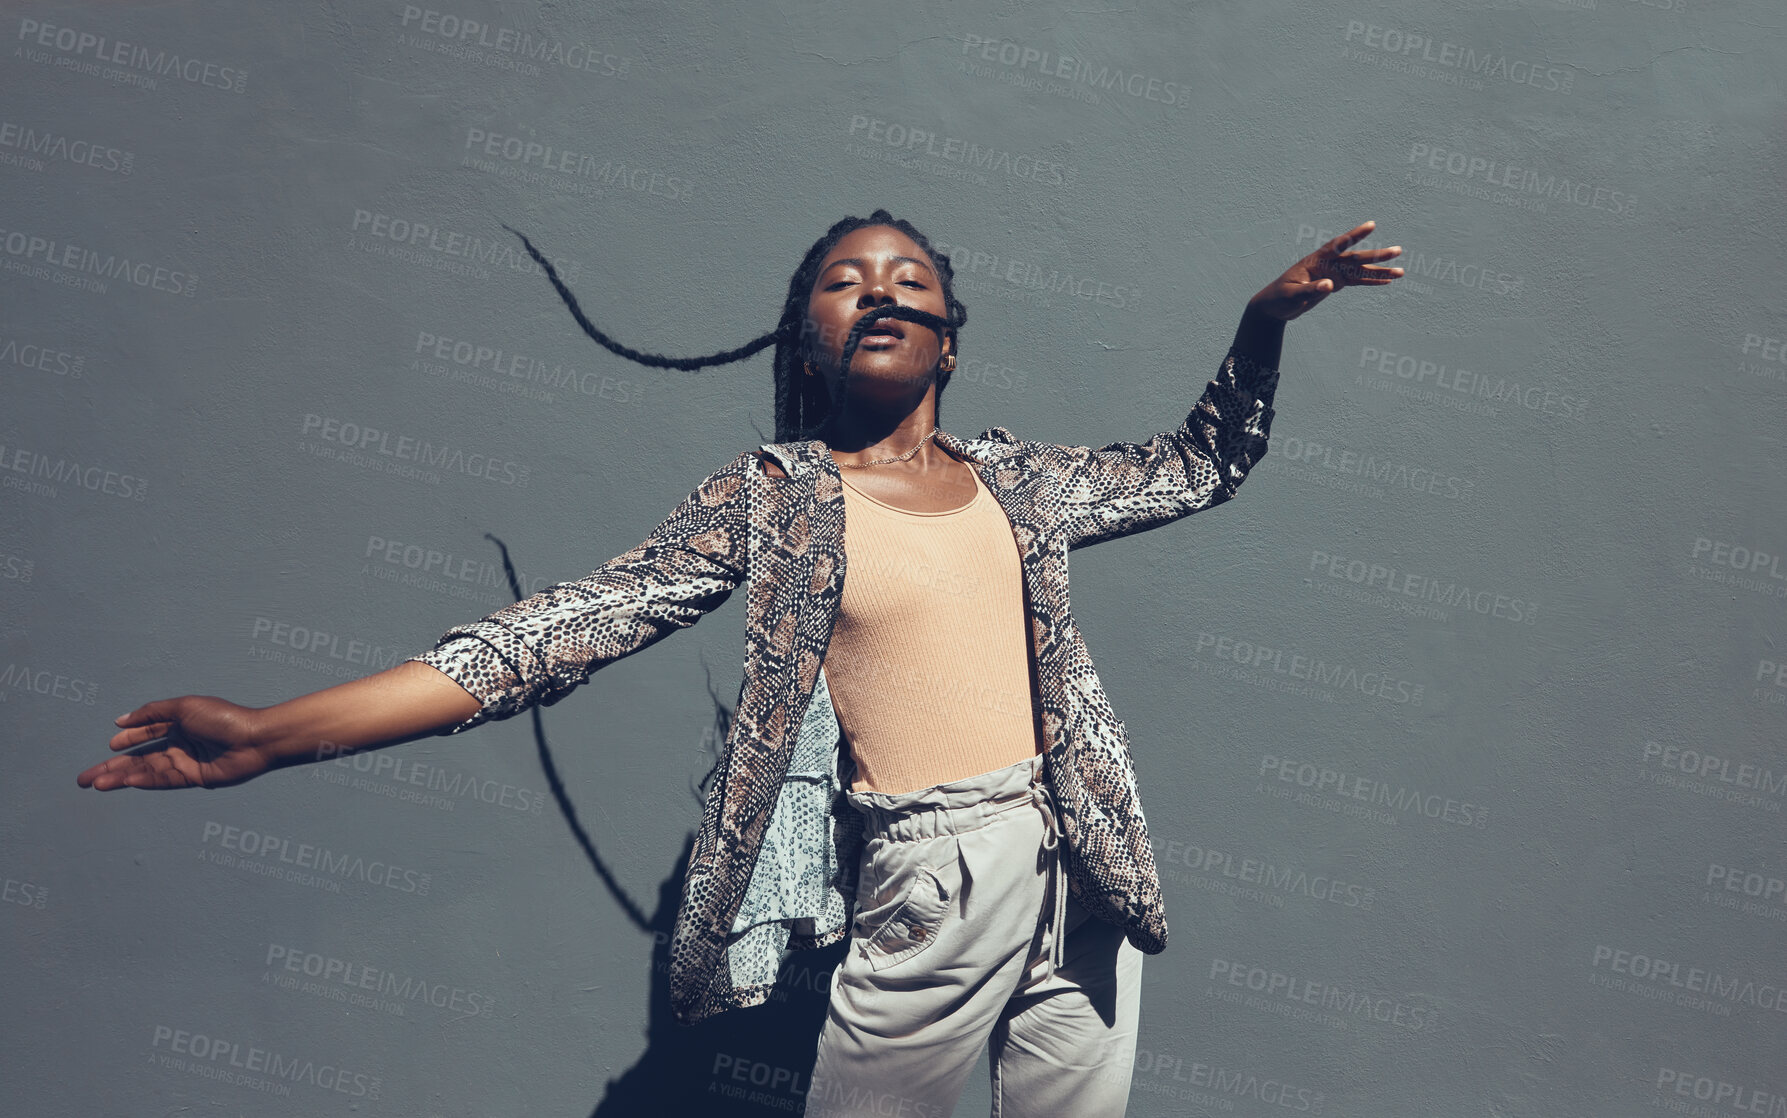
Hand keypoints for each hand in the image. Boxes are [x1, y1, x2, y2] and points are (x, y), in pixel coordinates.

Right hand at [78, 697, 274, 789]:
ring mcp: (187, 762)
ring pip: (147, 771)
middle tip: (85, 779)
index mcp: (180, 723)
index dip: (129, 739)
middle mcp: (181, 743)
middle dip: (112, 767)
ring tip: (96, 784)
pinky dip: (143, 781)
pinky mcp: (194, 778)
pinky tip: (125, 781)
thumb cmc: (223, 718)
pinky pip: (163, 781)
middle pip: (140, 758)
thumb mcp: (184, 707)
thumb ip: (152, 713)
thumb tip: (120, 721)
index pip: (147, 733)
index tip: (111, 743)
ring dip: (121, 777)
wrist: (254, 739)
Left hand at [1247, 220, 1403, 321]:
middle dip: (1377, 255)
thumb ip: (1310, 289)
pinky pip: (1357, 281)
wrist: (1274, 306)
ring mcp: (1334, 273)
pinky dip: (1371, 282)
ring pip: (1361, 270)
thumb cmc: (1279, 297)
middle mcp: (1328, 264)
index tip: (1372, 225)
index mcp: (1316, 261)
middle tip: (1398, 251)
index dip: (1354, 235)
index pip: (1337, 245)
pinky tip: (1388, 281)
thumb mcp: (1292, 295)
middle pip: (1355, 258)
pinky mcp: (1336, 283)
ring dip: (1380, 271)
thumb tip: (1331, 285)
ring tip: (1401, 272)